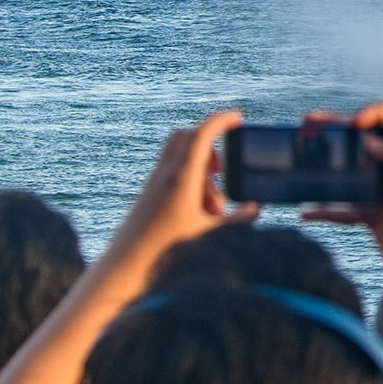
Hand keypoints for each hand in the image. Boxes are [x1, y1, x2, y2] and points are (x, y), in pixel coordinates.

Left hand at [104, 109, 255, 264]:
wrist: (126, 265)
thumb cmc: (166, 252)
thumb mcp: (209, 236)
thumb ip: (237, 221)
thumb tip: (256, 209)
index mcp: (182, 177)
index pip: (203, 134)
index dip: (222, 120)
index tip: (238, 118)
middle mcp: (165, 174)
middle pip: (187, 136)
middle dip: (209, 144)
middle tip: (221, 170)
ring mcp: (154, 181)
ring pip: (180, 154)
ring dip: (200, 169)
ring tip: (210, 207)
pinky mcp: (149, 193)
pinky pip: (171, 171)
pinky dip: (188, 181)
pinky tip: (196, 213)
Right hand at [303, 103, 382, 269]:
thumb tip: (369, 139)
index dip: (375, 112)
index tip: (354, 124)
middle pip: (363, 137)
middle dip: (337, 128)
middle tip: (310, 122)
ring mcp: (379, 187)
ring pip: (348, 168)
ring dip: (325, 161)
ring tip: (300, 154)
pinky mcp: (369, 209)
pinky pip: (341, 205)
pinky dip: (324, 209)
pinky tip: (306, 213)